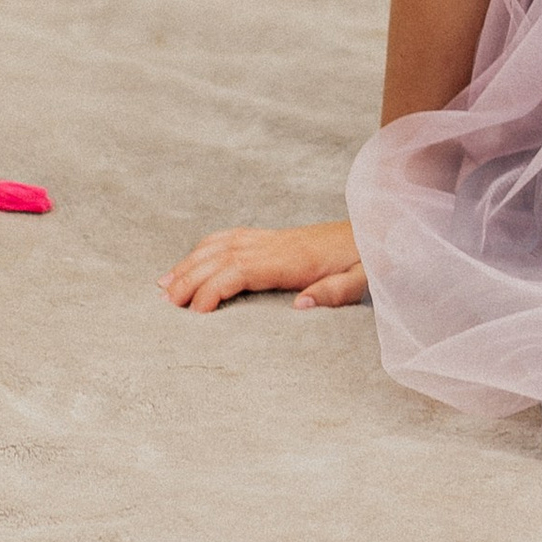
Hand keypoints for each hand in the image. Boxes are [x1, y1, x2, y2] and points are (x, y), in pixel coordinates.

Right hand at [161, 221, 367, 312]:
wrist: (379, 229)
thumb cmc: (370, 258)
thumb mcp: (363, 279)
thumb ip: (335, 292)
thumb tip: (301, 305)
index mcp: (292, 259)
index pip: (240, 269)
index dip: (214, 288)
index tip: (195, 313)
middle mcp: (275, 244)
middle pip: (221, 256)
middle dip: (189, 277)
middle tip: (164, 304)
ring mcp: (272, 238)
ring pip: (221, 245)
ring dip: (190, 262)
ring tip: (163, 285)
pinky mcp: (273, 238)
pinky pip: (231, 239)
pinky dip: (205, 248)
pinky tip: (191, 262)